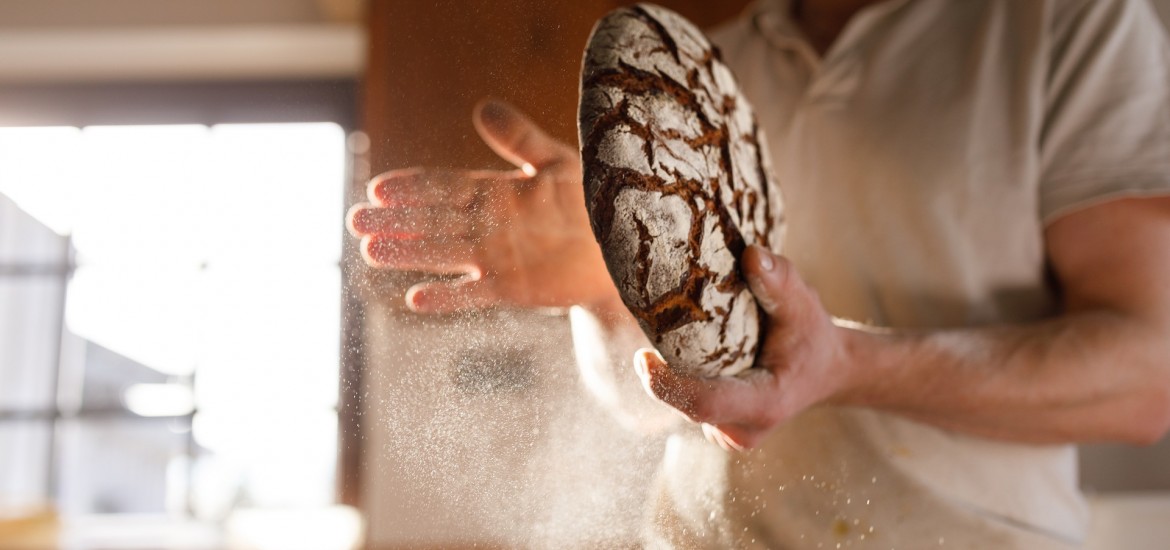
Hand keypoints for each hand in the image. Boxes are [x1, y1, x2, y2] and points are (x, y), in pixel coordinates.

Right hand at [347, 99, 616, 312]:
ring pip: (443, 254)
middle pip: (433, 221)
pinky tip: (416, 300)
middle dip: (395, 220)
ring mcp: (496, 258)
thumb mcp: (557, 161)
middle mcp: (488, 225)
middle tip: (355, 220)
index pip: (444, 186)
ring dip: (408, 254)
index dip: (413, 187)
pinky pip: (474, 293)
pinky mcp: (512, 288)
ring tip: (370, 251)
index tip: (379, 186)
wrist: (622, 246)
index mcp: (495, 192)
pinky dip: (447, 298)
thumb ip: (519, 139)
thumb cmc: (593, 199)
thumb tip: (481, 107)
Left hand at [634, 245, 857, 449]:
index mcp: (766, 404)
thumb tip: (751, 254)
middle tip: (650, 325)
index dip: (668, 386)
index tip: (642, 357)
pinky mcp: (717, 427)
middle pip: (686, 403)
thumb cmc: (812, 337)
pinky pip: (686, 403)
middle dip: (663, 370)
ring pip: (682, 404)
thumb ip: (780, 281)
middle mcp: (743, 429)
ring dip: (670, 372)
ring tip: (671, 334)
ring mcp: (728, 434)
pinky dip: (679, 378)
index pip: (705, 403)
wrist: (825, 370)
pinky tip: (685, 352)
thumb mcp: (804, 305)